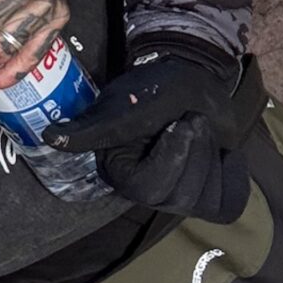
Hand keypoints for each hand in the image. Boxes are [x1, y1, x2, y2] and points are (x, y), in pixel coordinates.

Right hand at [44, 50, 262, 222]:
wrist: (192, 79)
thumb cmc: (154, 88)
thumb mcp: (125, 106)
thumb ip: (93, 129)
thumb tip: (49, 137)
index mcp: (121, 173)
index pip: (151, 186)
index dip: (173, 155)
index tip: (180, 122)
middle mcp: (147, 193)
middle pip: (182, 197)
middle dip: (196, 151)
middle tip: (192, 120)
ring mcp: (179, 198)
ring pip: (207, 201)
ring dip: (213, 156)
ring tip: (201, 129)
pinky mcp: (207, 197)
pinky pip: (229, 204)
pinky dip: (233, 174)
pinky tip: (222, 152)